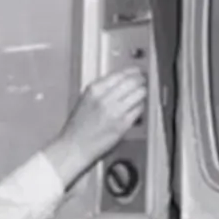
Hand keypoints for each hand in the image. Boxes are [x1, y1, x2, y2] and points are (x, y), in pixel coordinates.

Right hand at [43, 67, 146, 188]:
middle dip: (140, 80)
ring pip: (139, 94)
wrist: (75, 146)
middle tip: (144, 80)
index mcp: (94, 89)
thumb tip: (120, 82)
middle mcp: (105, 98)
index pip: (120, 74)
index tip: (137, 71)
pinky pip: (139, 109)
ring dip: (143, 92)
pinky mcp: (123, 124)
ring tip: (143, 92)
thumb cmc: (78, 126)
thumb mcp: (86, 99)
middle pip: (132, 82)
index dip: (132, 72)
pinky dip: (141, 106)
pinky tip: (138, 107)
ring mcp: (115, 111)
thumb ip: (102, 89)